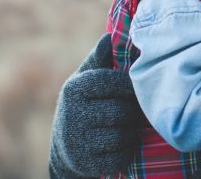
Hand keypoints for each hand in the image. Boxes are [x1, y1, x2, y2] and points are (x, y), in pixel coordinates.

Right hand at [49, 33, 140, 177]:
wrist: (66, 145)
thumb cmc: (86, 103)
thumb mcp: (87, 78)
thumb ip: (100, 58)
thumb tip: (110, 36)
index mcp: (75, 88)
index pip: (115, 82)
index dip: (130, 87)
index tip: (133, 89)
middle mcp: (72, 114)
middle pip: (122, 111)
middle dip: (133, 112)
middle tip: (134, 111)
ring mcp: (78, 142)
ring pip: (123, 135)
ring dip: (132, 132)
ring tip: (129, 127)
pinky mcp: (87, 164)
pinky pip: (121, 156)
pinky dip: (127, 151)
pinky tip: (122, 144)